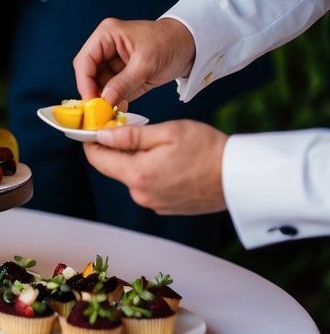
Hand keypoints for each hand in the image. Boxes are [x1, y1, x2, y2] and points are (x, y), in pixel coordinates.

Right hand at [73, 17, 196, 108]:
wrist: (193, 45)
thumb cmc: (171, 42)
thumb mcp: (147, 63)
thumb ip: (123, 83)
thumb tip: (104, 100)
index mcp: (107, 35)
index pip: (84, 61)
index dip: (84, 82)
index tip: (90, 102)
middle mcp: (106, 47)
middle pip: (89, 74)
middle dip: (93, 93)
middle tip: (98, 112)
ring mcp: (114, 61)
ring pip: (100, 84)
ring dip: (104, 100)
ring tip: (109, 114)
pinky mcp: (123, 74)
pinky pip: (113, 90)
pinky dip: (115, 101)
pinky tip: (119, 110)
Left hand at [83, 121, 227, 213]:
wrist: (241, 177)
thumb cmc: (208, 150)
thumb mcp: (167, 132)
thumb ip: (130, 135)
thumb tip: (101, 135)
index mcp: (137, 175)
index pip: (98, 159)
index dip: (91, 141)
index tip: (93, 127)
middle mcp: (141, 194)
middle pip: (115, 168)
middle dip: (117, 148)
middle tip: (129, 127)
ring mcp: (154, 203)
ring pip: (133, 176)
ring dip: (137, 160)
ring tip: (159, 144)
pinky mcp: (167, 207)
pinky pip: (149, 186)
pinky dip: (152, 172)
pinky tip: (170, 161)